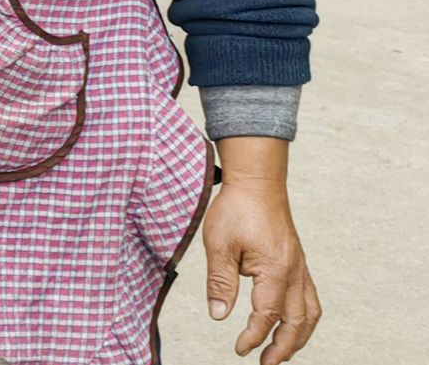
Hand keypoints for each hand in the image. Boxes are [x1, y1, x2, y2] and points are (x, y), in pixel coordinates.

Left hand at [202, 144, 319, 363]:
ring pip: (310, 312)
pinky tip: (290, 324)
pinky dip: (304, 318)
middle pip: (298, 322)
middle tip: (265, 363)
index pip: (267, 314)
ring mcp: (300, 267)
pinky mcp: (298, 263)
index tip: (239, 349)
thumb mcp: (219, 244)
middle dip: (284, 348)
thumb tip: (219, 315)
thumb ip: (220, 282)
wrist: (258, 182)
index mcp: (275, 269)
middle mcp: (295, 272)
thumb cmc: (236, 209)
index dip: (253, 336)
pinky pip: (310, 298)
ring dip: (299, 336)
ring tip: (279, 352)